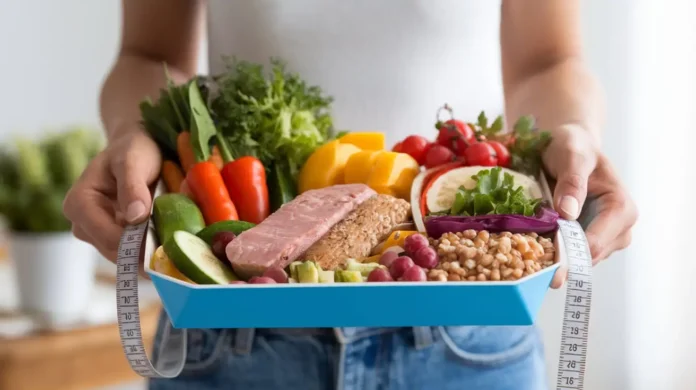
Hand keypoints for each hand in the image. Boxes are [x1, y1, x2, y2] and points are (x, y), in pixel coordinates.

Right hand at [63, 129, 160, 260]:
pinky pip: (129, 251)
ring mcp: (94, 232)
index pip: (107, 237)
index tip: (165, 244)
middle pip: (114, 250)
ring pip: (122, 255)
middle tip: (175, 249)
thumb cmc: (133, 149)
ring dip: (147, 252)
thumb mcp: (133, 161)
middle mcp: (81, 222)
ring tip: (172, 244)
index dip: (136, 244)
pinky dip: (146, 249)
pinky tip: (165, 242)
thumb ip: (132, 186)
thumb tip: (135, 217)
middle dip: (144, 251)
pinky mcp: (109, 236)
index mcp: (79, 203)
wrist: (135, 146)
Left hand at [541, 125, 637, 288]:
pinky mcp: (588, 239)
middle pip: (587, 257)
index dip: (568, 255)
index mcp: (621, 208)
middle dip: (559, 261)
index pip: (594, 243)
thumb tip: (568, 213)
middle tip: (527, 266)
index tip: (541, 260)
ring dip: (554, 259)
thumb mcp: (572, 156)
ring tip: (527, 256)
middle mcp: (619, 228)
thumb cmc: (574, 146)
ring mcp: (605, 237)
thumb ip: (572, 182)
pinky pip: (571, 254)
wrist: (570, 145)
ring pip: (578, 260)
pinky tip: (533, 249)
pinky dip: (553, 253)